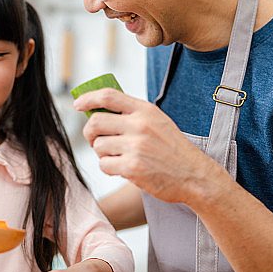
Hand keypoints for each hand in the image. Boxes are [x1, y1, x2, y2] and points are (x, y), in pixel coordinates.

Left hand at [74, 88, 228, 204]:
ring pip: (98, 146)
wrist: (194, 175)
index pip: (108, 96)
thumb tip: (99, 110)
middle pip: (95, 122)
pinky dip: (109, 168)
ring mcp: (136, 146)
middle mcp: (140, 125)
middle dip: (89, 133)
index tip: (78, 105)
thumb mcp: (158, 122)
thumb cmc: (173, 149)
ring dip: (102, 153)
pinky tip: (124, 168)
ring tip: (119, 157)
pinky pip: (104, 165)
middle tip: (95, 140)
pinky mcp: (132, 167)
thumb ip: (133, 114)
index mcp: (145, 110)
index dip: (88, 99)